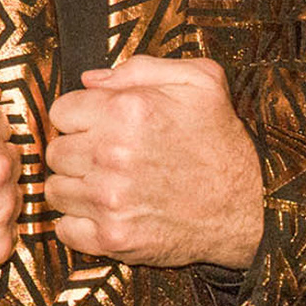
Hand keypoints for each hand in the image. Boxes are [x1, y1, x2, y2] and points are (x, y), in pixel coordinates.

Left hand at [46, 56, 263, 268]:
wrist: (250, 207)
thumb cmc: (221, 141)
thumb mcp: (199, 81)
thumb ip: (139, 68)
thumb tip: (89, 80)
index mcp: (127, 110)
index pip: (61, 111)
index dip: (81, 118)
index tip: (100, 128)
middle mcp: (112, 154)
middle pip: (55, 152)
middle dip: (76, 153)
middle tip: (106, 159)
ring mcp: (110, 199)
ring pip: (56, 190)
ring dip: (76, 188)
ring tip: (108, 186)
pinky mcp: (113, 237)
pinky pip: (65, 229)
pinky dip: (80, 224)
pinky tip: (107, 213)